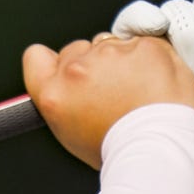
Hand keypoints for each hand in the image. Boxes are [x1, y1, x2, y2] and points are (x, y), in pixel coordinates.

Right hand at [22, 34, 193, 169]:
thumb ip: (64, 102)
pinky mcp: (143, 46)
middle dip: (92, 64)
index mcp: (54, 93)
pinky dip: (150, 59)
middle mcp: (77, 70)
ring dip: (122, 61)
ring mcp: (111, 53)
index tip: (66, 71)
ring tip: (137, 94)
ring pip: (111, 44)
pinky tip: (155, 84)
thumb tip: (68, 91)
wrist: (157, 148)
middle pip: (77, 49)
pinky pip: (143, 43)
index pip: (36, 57)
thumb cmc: (120, 150)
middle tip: (111, 94)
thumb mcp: (72, 135)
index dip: (54, 64)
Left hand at [113, 0, 193, 166]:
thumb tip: (108, 43)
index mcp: (145, 57)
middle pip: (174, 12)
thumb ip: (125, 74)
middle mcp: (174, 42)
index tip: (156, 26)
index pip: (134, 19)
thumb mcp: (146, 103)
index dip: (142, 17)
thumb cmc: (185, 127)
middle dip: (188, 38)